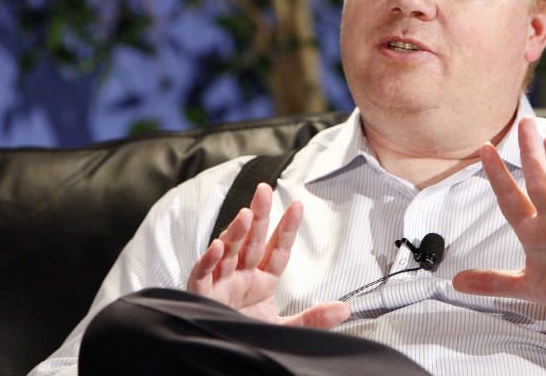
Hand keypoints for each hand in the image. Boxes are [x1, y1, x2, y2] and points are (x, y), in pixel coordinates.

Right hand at [187, 182, 349, 327]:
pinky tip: (217, 246)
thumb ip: (312, 318)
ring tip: (247, 214)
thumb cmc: (247, 334)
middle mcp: (241, 275)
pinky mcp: (201, 295)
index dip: (287, 229)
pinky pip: (202, 274)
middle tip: (265, 190)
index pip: (277, 250)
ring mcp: (221, 282)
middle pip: (252, 241)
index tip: (298, 206)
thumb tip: (345, 309)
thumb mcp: (283, 328)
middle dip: (260, 215)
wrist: (223, 354)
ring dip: (236, 232)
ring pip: (228, 251)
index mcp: (261, 279)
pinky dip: (208, 261)